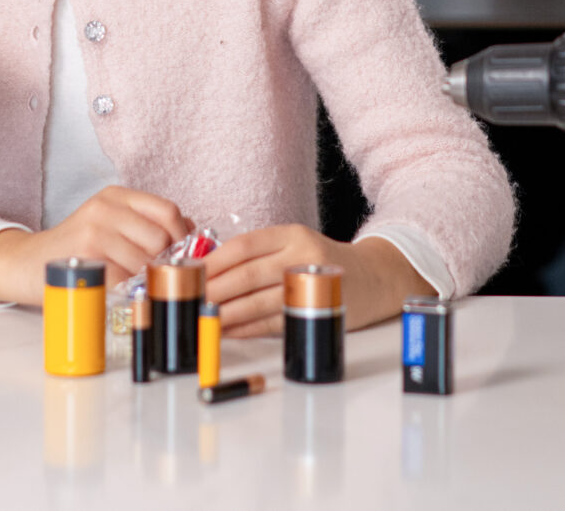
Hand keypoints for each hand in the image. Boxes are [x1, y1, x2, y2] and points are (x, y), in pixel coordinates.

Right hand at [0, 186, 193, 304]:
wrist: (25, 263)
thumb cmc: (75, 249)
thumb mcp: (110, 226)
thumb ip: (145, 226)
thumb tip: (192, 237)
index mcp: (117, 196)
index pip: (167, 210)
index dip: (182, 236)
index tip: (182, 256)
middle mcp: (106, 207)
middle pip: (160, 236)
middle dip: (163, 262)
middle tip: (153, 276)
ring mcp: (94, 229)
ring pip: (144, 260)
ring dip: (145, 279)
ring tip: (133, 285)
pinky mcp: (84, 255)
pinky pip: (124, 278)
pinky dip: (127, 290)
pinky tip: (118, 291)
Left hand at [201, 226, 428, 337]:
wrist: (374, 277)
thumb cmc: (323, 261)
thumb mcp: (294, 245)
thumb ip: (259, 254)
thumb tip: (210, 271)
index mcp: (290, 234)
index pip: (244, 245)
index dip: (214, 260)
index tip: (190, 272)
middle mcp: (301, 253)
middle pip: (248, 274)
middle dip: (214, 289)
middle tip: (190, 300)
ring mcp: (310, 283)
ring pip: (259, 301)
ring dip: (227, 313)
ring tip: (203, 319)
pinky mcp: (316, 309)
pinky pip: (274, 322)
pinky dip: (248, 329)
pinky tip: (230, 331)